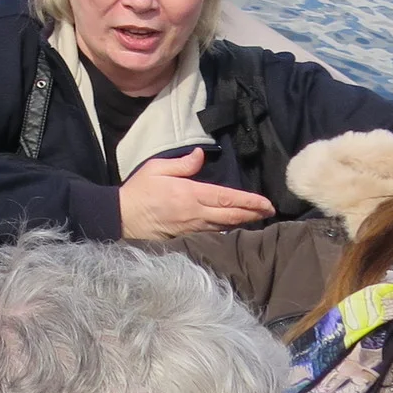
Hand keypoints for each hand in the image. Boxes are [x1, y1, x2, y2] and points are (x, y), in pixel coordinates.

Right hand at [118, 148, 274, 240]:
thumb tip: (201, 155)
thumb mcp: (156, 169)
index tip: (267, 203)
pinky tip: (234, 229)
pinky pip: (212, 234)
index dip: (249, 201)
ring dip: (243, 223)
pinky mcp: (187, 238)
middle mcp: (196, 214)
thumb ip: (182, 164)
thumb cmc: (139, 191)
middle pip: (232, 216)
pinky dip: (227, 231)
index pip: (227, 198)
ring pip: (225, 227)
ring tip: (257, 218)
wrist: (122, 217)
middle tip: (270, 211)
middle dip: (253, 213)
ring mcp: (193, 229)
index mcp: (190, 194)